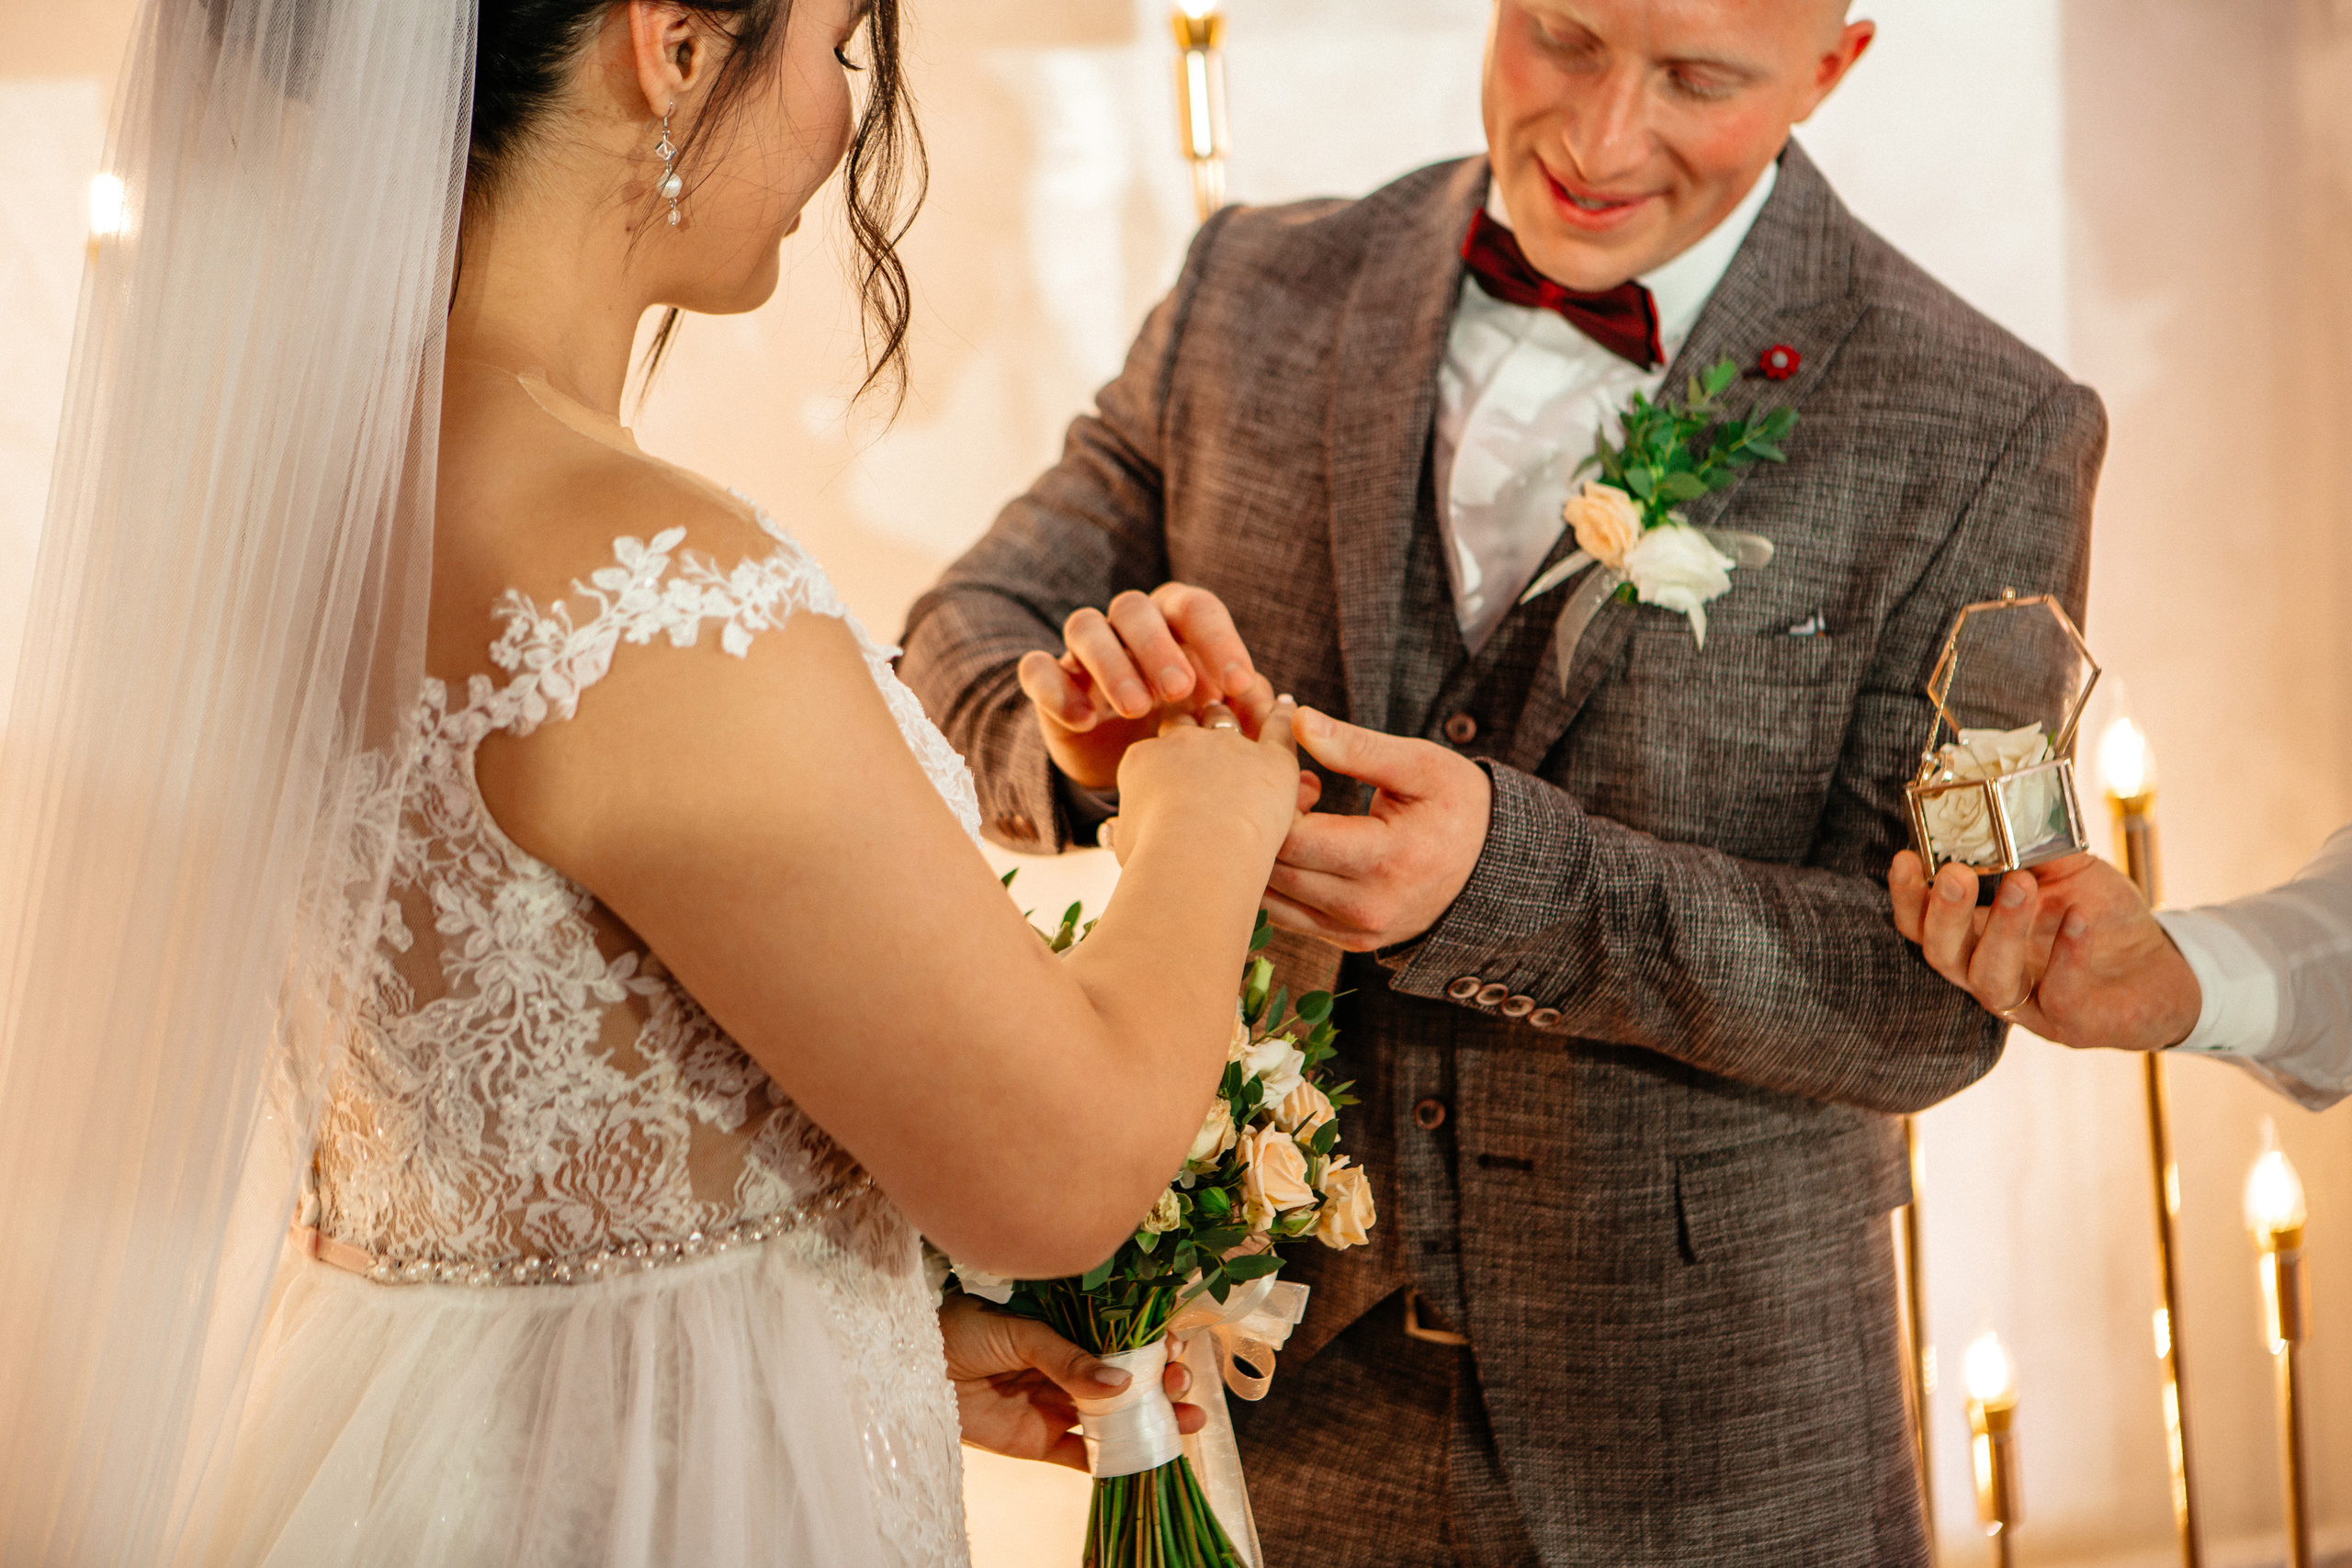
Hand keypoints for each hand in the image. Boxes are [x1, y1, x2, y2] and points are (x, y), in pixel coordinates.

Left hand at [939, 1293, 1203, 1470]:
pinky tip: (1146, 1456)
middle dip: (1160, 1383)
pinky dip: (1113, 1460)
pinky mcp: (1039, 1442)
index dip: (1152, 1344)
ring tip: (1188, 1421)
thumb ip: (1068, 1358)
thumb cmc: (962, 1330)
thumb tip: (1123, 1381)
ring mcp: (1055, 1406)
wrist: (914, 1367)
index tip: (1176, 1347)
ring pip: (1113, 1419)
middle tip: (1181, 1384)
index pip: (1121, 1339)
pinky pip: (1081, 1456)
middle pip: (1125, 1381)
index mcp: (1066, 1331)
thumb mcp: (1020, 1331)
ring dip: (1151, 1421)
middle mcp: (1067, 1370)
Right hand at [1018, 584, 1275, 790]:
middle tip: (1181, 692)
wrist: (1132, 770)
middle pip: (1133, 609)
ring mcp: (1083, 650)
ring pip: (1084, 627)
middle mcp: (1127, 625)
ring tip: (1136, 710)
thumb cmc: (1188, 733)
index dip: (1219, 641)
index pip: (1196, 609)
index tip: (1240, 686)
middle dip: (1158, 647)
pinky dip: (1057, 690)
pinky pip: (1038, 669)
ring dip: (1111, 664)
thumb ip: (1249, 715)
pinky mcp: (1048, 680)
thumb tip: (1277, 709)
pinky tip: (1085, 722)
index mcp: (1176, 622)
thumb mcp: (1221, 726)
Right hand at [1106, 698, 1304, 864]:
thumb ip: (1128, 830)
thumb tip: (1120, 834)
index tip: (1172, 764)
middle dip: (1195, 724)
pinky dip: (1283, 714)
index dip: (1164, 756)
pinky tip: (1287, 705)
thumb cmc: (1156, 861)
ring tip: (1246, 705)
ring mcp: (1227, 746)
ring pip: (1229, 719)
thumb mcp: (1127, 846)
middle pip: (1188, 724)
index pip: (1154, 750)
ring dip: (1235, 712)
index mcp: (1145, 760)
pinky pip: (1278, 726)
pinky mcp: (1270, 759)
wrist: (1194, 855)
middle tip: (1204, 722)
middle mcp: (1183, 743)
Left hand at [1263, 707, 1491, 951]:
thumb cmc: (1457, 804)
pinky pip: (1289, 918)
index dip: (1279, 802)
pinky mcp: (1352, 943)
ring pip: (1273, 900)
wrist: (1493, 863)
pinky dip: (1282, 883)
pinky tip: (1309, 850)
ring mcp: (1359, 932)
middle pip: (1276, 872)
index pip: (1295, 840)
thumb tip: (1299, 721)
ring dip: (1268, 858)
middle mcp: (1368, 908)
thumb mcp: (1419, 764)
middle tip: (1298, 797)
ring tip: (1303, 823)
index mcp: (1387, 859)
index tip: (1301, 778)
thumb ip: (1355, 746)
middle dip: (1268, 828)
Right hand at [1888, 850, 2202, 1051]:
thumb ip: (2033, 845)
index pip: (1921, 925)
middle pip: (1942, 956)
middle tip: (1956, 874)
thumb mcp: (2066, 869)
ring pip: (1990, 980)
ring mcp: (2027, 1003)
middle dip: (1943, 915)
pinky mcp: (2071, 1022)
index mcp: (1975, 936)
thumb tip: (2008, 804)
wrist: (2160, 964)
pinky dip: (2066, 957)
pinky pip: (2059, 995)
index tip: (1906, 858)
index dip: (1906, 897)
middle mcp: (1988, 972)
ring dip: (2001, 931)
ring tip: (2022, 884)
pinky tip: (2079, 920)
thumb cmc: (2100, 915)